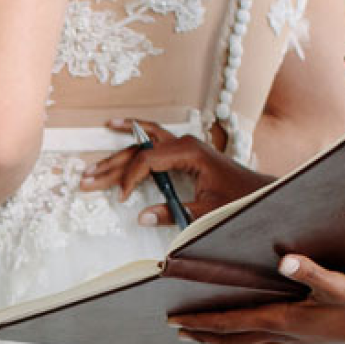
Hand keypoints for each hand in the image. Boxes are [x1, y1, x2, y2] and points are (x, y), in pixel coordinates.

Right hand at [82, 122, 270, 221]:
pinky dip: (132, 135)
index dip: (130, 180)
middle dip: (111, 167)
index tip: (122, 199)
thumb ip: (173, 213)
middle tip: (85, 179)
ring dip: (115, 156)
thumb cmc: (238, 200)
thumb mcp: (207, 211)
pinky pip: (151, 139)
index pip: (147, 161)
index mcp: (189, 152)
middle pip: (138, 151)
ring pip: (141, 145)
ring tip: (90, 167)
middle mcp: (183, 142)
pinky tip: (116, 126)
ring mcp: (182, 143)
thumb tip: (141, 217)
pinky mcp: (182, 150)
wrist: (259, 191)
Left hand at [170, 256, 344, 343]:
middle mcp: (285, 334)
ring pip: (247, 343)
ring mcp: (295, 339)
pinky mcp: (306, 336)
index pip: (234, 322)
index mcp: (285, 320)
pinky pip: (264, 342)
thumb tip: (287, 261)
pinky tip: (247, 335)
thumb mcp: (341, 283)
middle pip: (233, 338)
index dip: (203, 321)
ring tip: (202, 335)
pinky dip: (245, 339)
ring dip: (222, 339)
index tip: (176, 321)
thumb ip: (313, 271)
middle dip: (204, 334)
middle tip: (176, 330)